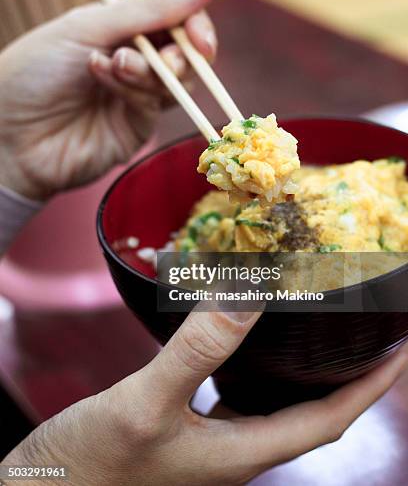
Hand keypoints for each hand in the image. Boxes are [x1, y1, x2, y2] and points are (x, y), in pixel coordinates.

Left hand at [0, 0, 218, 200]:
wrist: (8, 136)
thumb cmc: (35, 70)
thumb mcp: (89, 25)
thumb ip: (151, 7)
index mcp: (121, 26)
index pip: (177, 19)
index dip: (196, 24)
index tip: (200, 36)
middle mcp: (134, 59)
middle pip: (186, 52)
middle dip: (181, 53)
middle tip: (166, 58)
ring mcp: (137, 95)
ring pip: (176, 80)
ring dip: (150, 68)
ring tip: (115, 63)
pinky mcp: (136, 126)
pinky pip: (154, 103)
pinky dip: (134, 87)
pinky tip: (103, 76)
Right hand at [5, 307, 407, 485]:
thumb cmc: (86, 469)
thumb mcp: (143, 405)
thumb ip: (195, 351)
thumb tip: (249, 296)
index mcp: (241, 452)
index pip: (330, 419)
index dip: (373, 384)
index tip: (403, 346)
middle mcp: (234, 450)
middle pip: (313, 412)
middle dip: (350, 376)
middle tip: (368, 334)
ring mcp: (210, 442)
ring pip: (277, 401)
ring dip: (305, 369)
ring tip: (317, 331)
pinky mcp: (185, 429)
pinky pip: (238, 391)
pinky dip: (255, 364)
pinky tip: (242, 342)